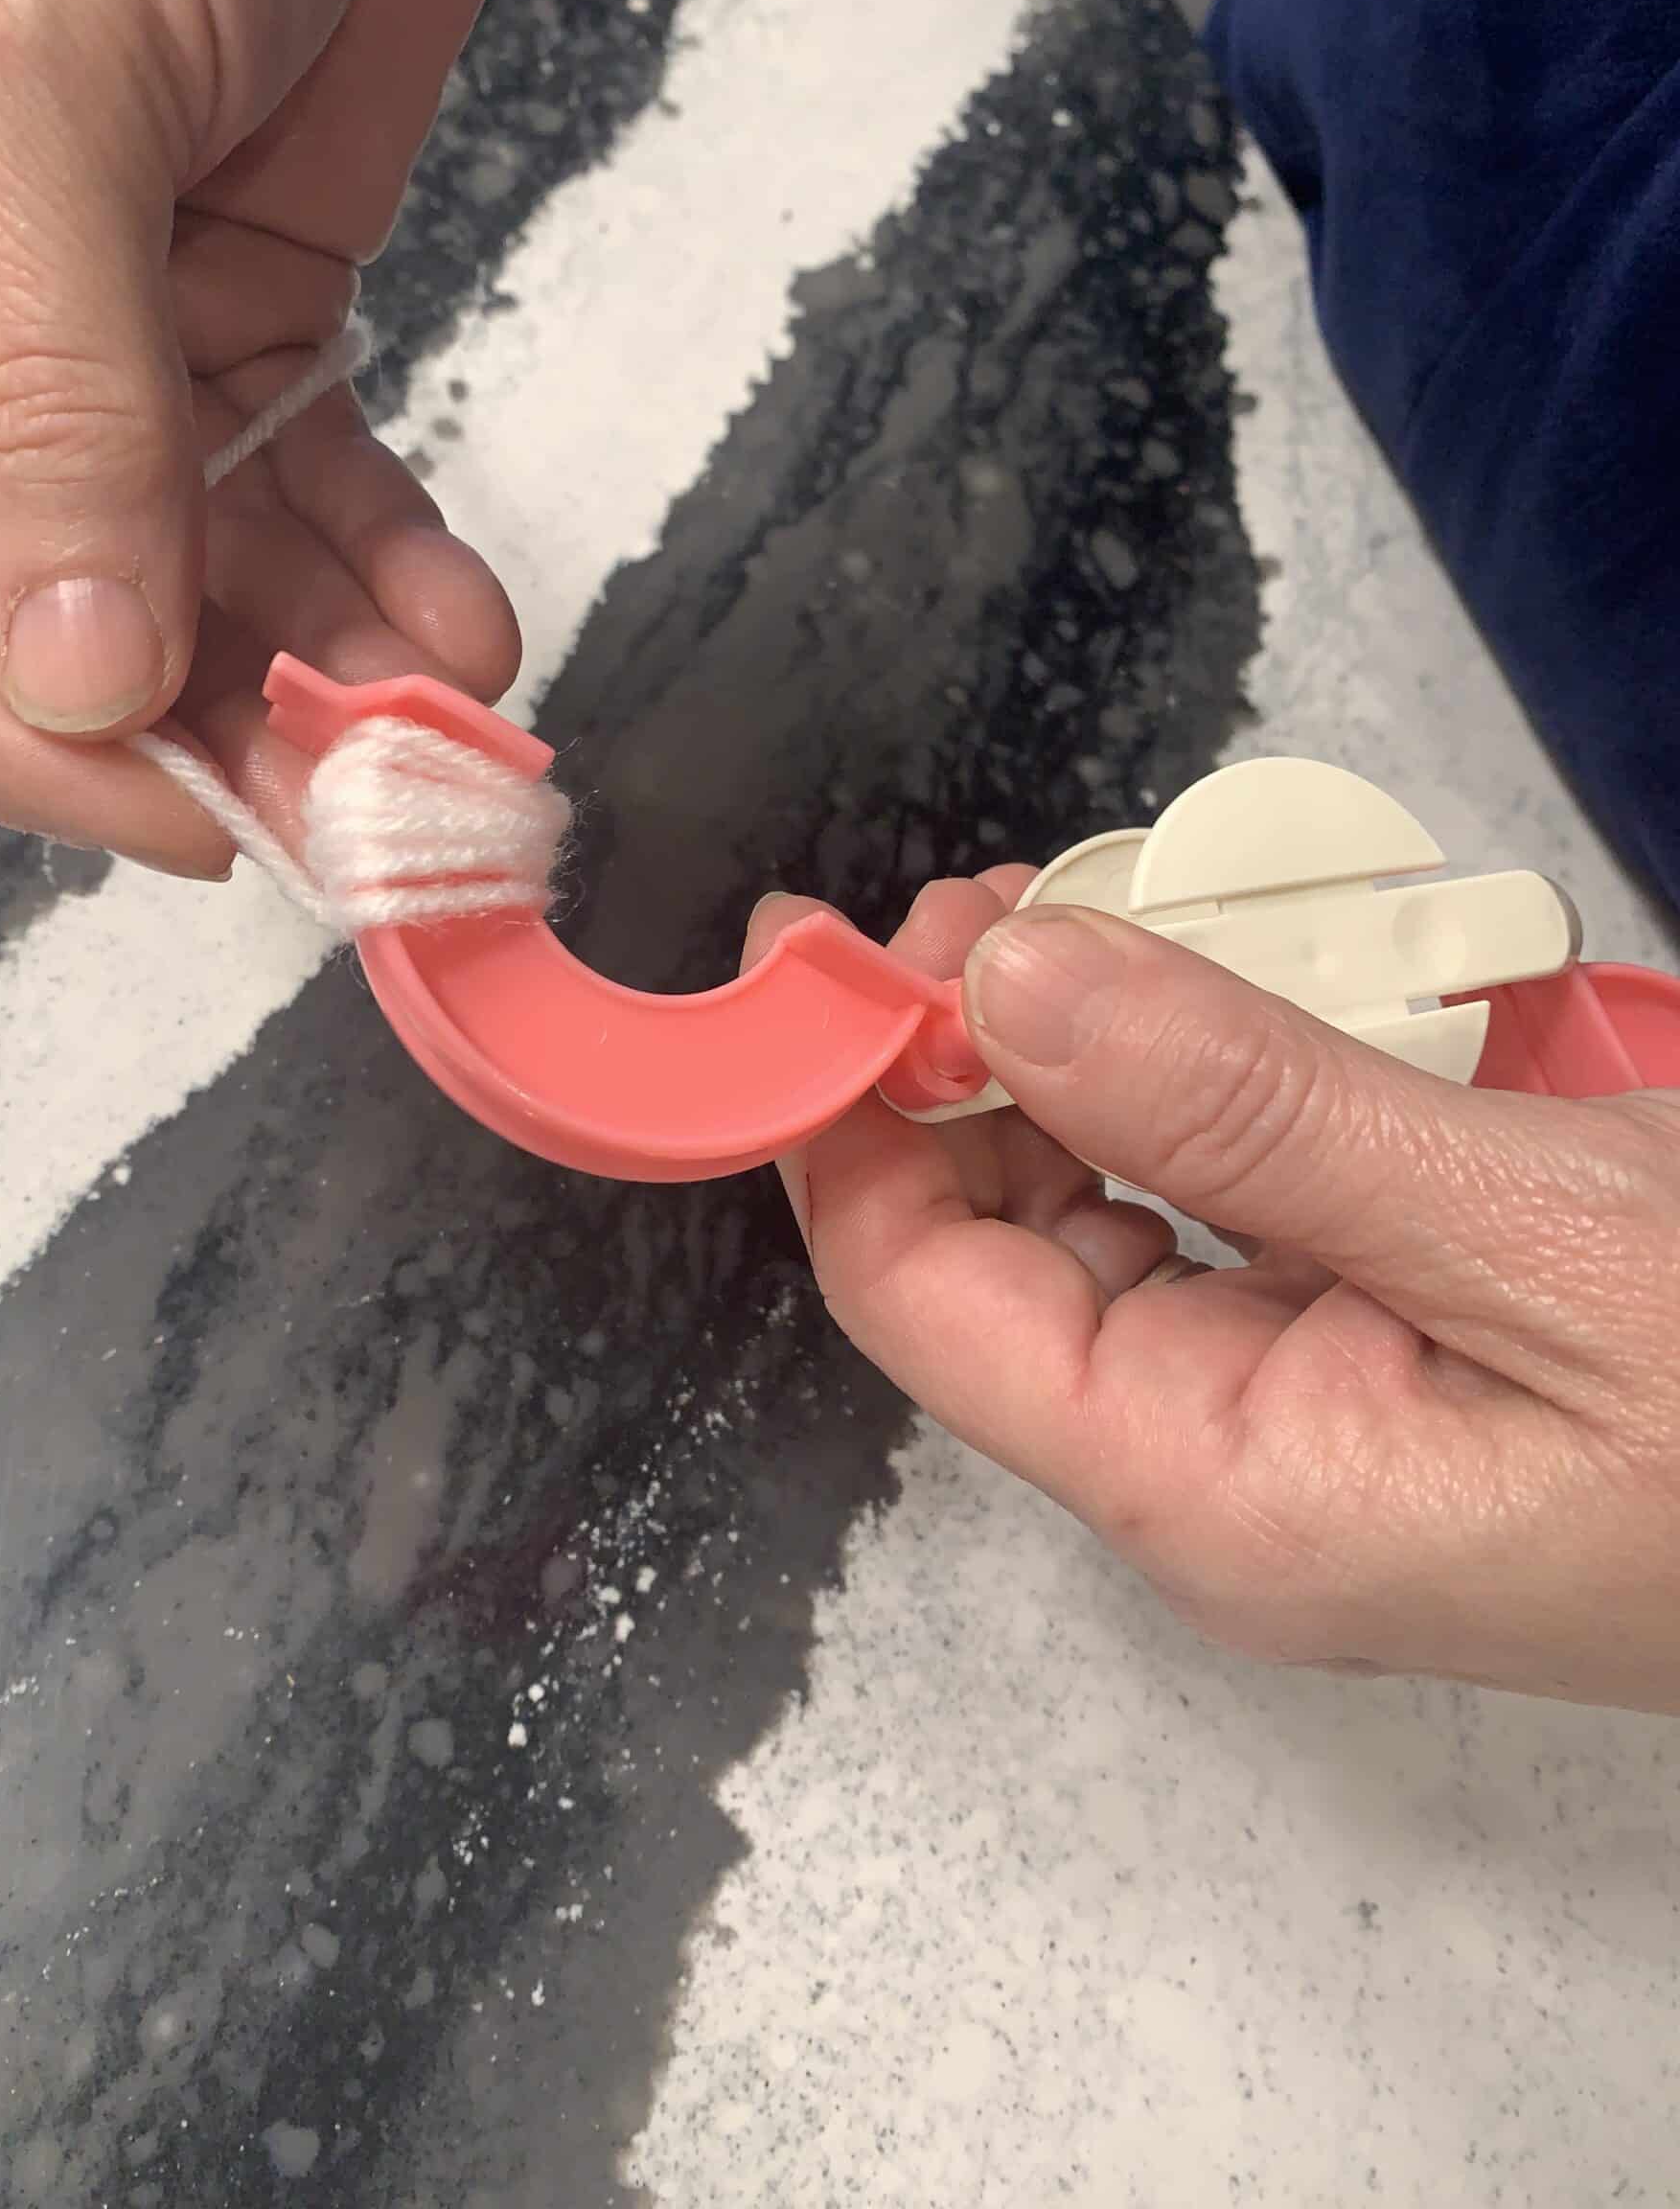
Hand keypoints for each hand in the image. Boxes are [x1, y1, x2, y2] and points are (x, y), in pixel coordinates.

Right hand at [0, 0, 534, 876]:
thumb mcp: (29, 63)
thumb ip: (52, 386)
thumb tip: (69, 663)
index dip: (19, 726)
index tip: (179, 812)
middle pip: (47, 605)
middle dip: (202, 718)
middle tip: (345, 803)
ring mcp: (97, 331)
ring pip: (194, 568)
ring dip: (317, 669)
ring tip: (430, 745)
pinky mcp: (238, 302)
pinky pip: (306, 479)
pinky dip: (385, 567)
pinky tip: (456, 632)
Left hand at [747, 878, 1679, 1711]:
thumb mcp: (1531, 1238)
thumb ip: (1255, 1111)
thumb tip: (1012, 983)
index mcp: (1221, 1485)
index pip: (921, 1296)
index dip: (852, 1114)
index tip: (838, 939)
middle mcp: (1236, 1463)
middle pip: (1010, 1236)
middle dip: (1001, 1051)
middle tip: (1046, 885)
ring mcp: (1322, 1404)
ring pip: (1135, 1193)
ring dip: (1144, 1045)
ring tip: (1193, 916)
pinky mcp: (1404, 1344)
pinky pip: (1268, 1191)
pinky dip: (1272, 1073)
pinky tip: (1337, 991)